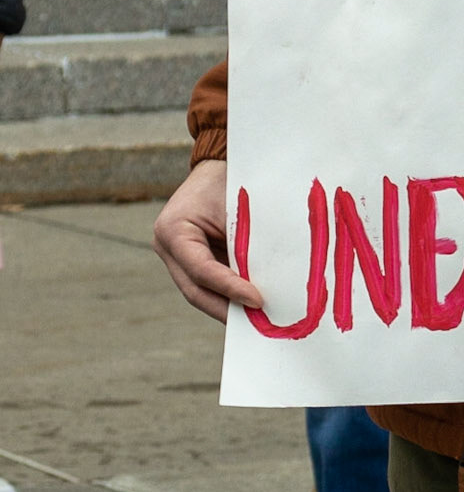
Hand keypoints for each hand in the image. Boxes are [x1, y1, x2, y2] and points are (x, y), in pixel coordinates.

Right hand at [152, 159, 262, 324]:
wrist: (218, 165)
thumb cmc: (230, 181)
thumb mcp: (238, 209)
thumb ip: (246, 244)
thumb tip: (268, 283)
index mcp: (173, 230)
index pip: (202, 270)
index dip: (230, 288)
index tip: (258, 300)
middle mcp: (167, 247)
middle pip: (196, 291)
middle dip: (227, 309)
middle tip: (256, 325)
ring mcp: (174, 257)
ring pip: (201, 292)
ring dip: (228, 307)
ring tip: (256, 322)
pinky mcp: (189, 261)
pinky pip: (208, 285)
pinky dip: (228, 296)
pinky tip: (250, 308)